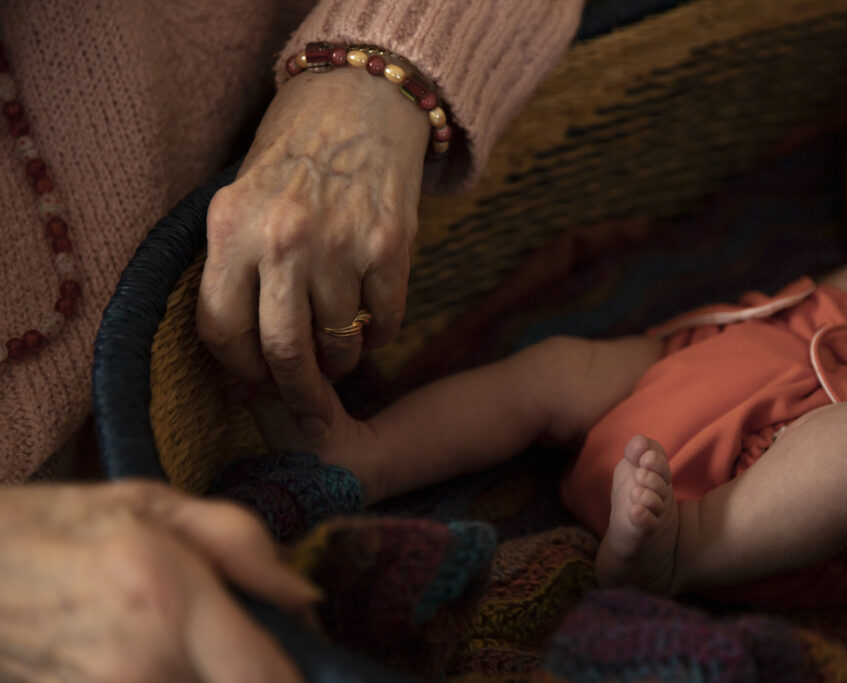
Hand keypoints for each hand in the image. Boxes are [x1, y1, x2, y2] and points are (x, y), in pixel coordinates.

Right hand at [0, 481, 319, 681]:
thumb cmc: (53, 525)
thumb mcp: (151, 503)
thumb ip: (238, 541)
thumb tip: (303, 596)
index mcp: (168, 601)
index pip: (268, 678)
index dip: (305, 673)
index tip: (308, 648)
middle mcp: (145, 668)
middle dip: (262, 662)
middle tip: (244, 621)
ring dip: (220, 666)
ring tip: (194, 631)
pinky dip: (180, 673)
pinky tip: (163, 649)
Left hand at [198, 67, 429, 437]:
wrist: (360, 102)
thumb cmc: (293, 161)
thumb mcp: (240, 202)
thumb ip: (235, 273)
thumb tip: (243, 365)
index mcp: (231, 229)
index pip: (222, 331)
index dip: (239, 372)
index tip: (256, 385)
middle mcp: (283, 239)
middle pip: (284, 353)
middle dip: (298, 398)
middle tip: (309, 415)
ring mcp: (340, 244)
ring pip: (340, 344)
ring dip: (342, 363)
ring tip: (341, 352)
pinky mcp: (390, 246)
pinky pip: (386, 320)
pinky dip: (380, 334)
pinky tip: (372, 320)